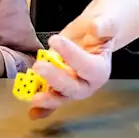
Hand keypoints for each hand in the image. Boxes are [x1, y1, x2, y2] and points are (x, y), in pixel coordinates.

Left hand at [26, 0, 138, 119]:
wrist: (91, 36)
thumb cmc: (98, 31)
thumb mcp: (106, 24)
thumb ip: (105, 26)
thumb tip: (98, 27)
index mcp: (101, 70)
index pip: (87, 66)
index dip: (72, 55)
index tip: (55, 40)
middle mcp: (87, 84)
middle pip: (72, 88)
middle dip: (55, 79)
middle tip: (39, 67)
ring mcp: (72, 89)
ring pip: (60, 97)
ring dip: (46, 98)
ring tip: (33, 97)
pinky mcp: (59, 89)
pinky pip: (51, 102)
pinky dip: (42, 109)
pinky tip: (32, 113)